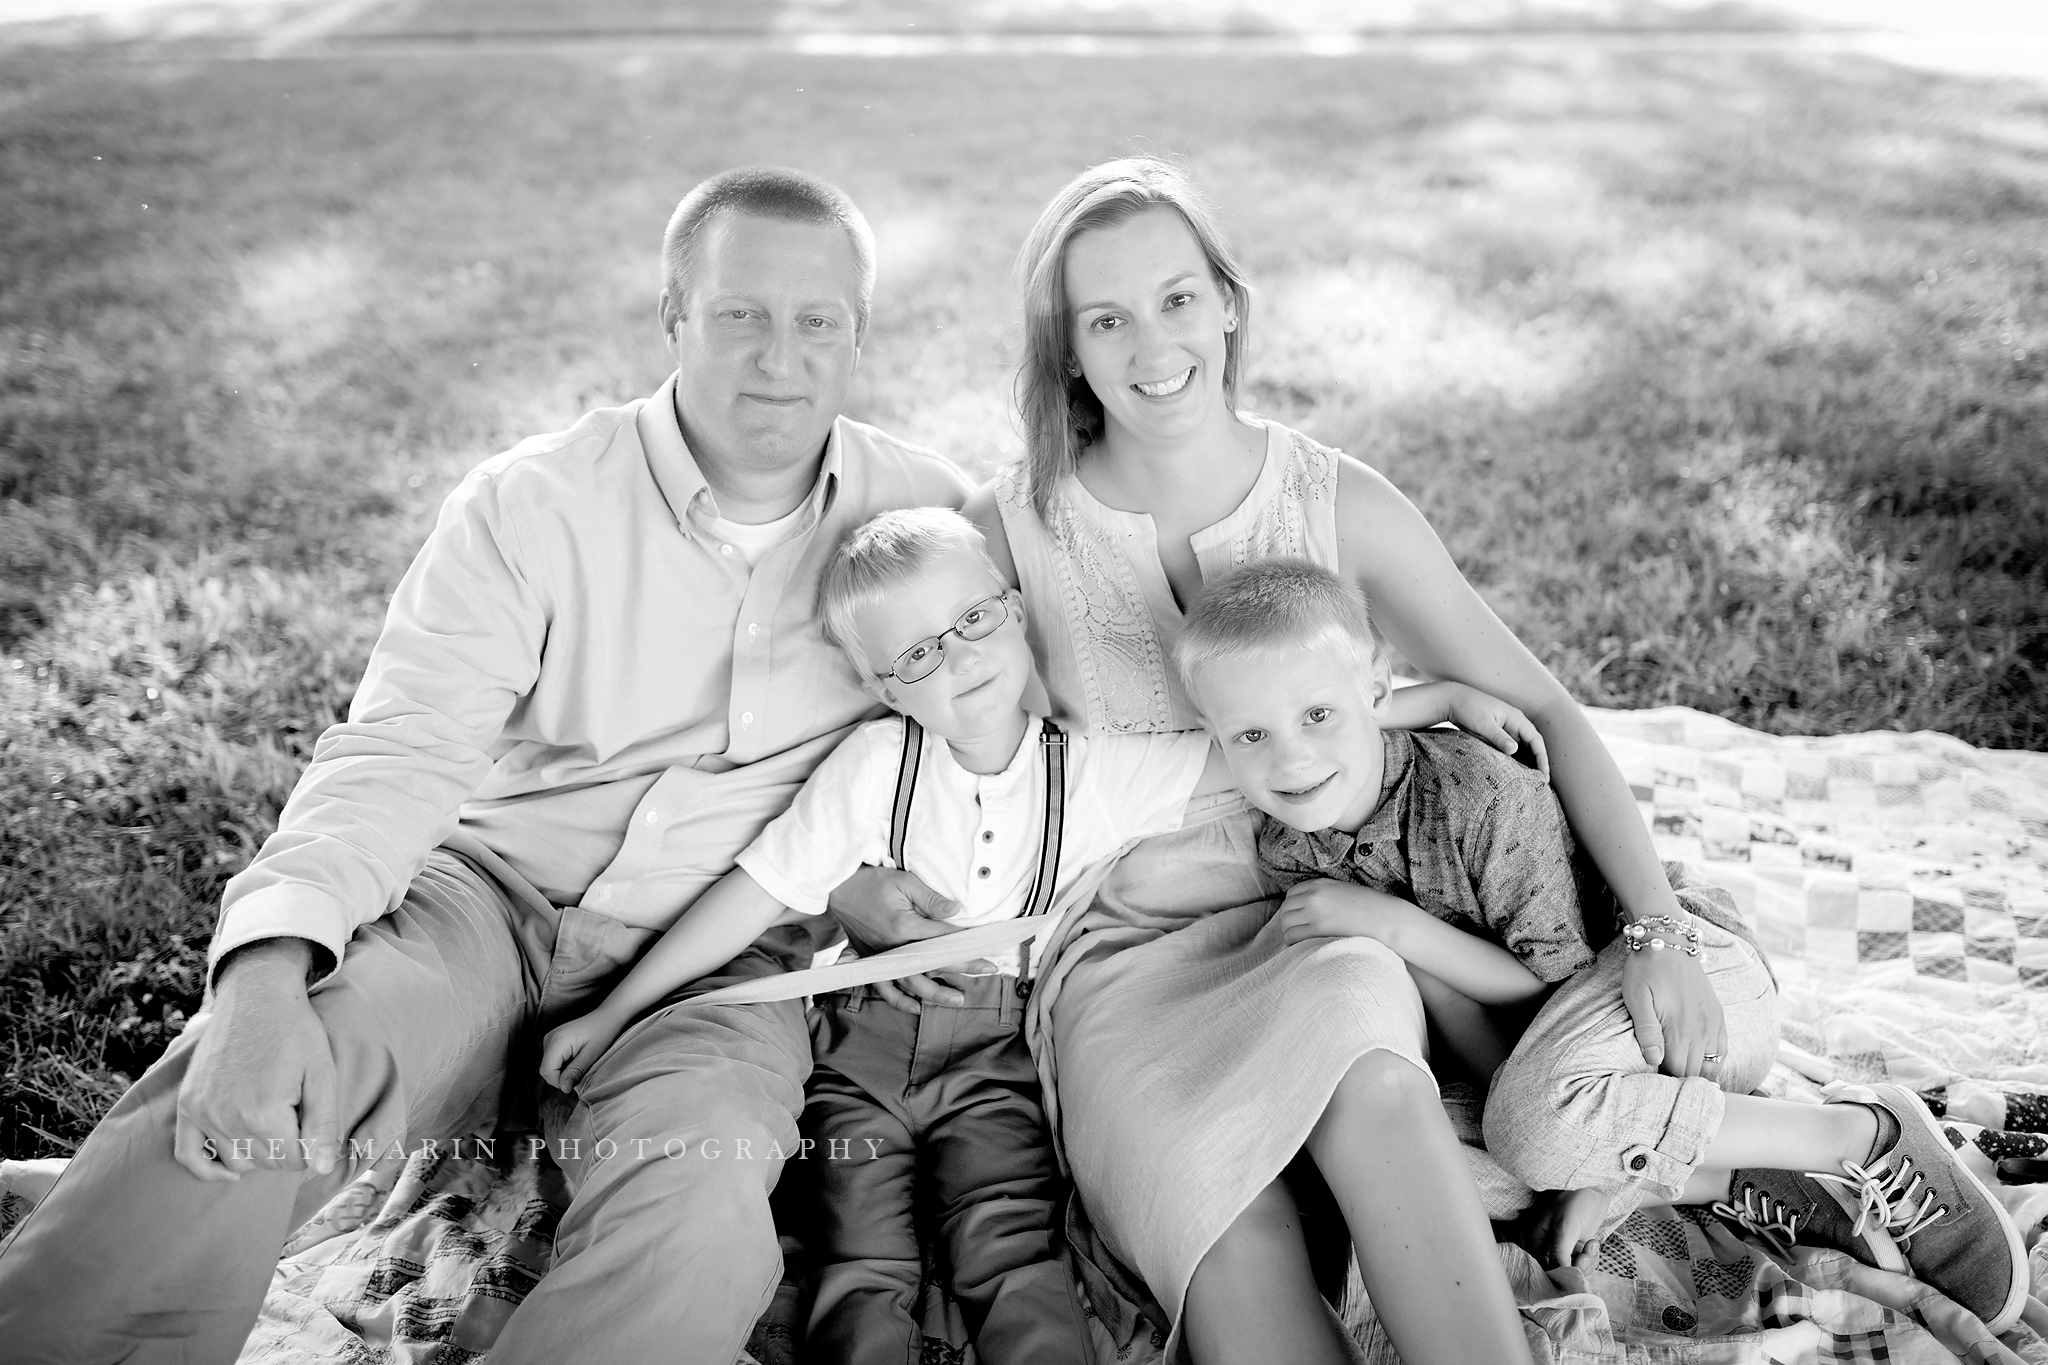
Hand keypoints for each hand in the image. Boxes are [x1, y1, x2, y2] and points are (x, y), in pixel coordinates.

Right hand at [173, 938, 339, 1181]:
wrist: (256, 995)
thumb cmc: (295, 1032)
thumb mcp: (322, 1074)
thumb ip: (323, 1125)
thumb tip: (321, 1169)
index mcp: (264, 1114)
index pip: (293, 1161)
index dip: (311, 1146)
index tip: (315, 1122)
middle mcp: (226, 1119)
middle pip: (265, 1161)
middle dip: (287, 1147)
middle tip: (296, 1113)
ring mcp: (202, 1112)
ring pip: (235, 1160)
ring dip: (257, 1151)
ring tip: (272, 1121)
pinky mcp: (187, 1104)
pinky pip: (187, 1153)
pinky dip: (207, 1168)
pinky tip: (231, 1171)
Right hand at [541, 1009, 625, 1092]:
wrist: (606, 1017)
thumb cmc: (603, 1033)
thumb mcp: (591, 1055)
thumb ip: (575, 1072)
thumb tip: (564, 1088)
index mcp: (557, 1041)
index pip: (546, 1071)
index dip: (559, 1082)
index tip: (576, 1080)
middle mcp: (549, 1038)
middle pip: (546, 1070)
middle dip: (562, 1077)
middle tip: (581, 1070)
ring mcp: (549, 1038)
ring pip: (549, 1066)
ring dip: (563, 1071)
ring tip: (581, 1061)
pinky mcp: (553, 1040)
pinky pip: (553, 1060)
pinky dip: (564, 1064)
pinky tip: (576, 1057)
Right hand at [826, 865, 988, 1014]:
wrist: (838, 888)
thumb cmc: (871, 882)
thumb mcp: (905, 882)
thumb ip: (931, 899)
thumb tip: (956, 911)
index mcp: (904, 927)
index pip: (943, 941)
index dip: (968, 948)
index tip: (987, 953)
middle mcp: (893, 948)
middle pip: (933, 965)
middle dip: (962, 970)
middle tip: (987, 972)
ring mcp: (881, 958)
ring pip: (911, 984)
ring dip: (935, 993)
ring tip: (957, 1000)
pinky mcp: (871, 962)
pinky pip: (884, 988)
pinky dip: (899, 1001)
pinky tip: (916, 1007)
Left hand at [1275, 879, 1410, 947]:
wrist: (1383, 918)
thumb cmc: (1368, 906)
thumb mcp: (1342, 891)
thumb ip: (1324, 895)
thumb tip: (1310, 908)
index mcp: (1319, 884)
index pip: (1291, 895)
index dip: (1292, 907)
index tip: (1297, 917)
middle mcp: (1313, 895)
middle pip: (1285, 908)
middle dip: (1288, 920)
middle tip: (1296, 931)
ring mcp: (1314, 911)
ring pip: (1285, 922)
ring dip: (1288, 932)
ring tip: (1298, 940)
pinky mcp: (1317, 928)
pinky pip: (1293, 936)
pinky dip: (1292, 942)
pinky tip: (1300, 946)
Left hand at [1439, 683, 1548, 779]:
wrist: (1453, 701)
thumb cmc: (1469, 708)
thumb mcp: (1483, 724)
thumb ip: (1499, 737)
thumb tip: (1515, 750)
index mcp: (1516, 718)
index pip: (1536, 740)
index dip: (1542, 758)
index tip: (1544, 775)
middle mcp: (1515, 724)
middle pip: (1533, 746)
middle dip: (1539, 763)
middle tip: (1542, 784)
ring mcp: (1507, 730)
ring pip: (1523, 749)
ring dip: (1528, 763)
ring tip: (1531, 782)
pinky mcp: (1498, 736)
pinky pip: (1511, 750)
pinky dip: (1516, 761)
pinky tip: (1515, 774)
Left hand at [1620, 936, 1726, 1077]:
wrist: (1668, 943)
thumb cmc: (1646, 971)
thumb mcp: (1637, 999)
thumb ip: (1647, 1032)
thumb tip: (1654, 1061)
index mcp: (1679, 1029)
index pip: (1677, 1071)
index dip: (1665, 1081)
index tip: (1653, 1083)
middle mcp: (1701, 1030)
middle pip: (1694, 1071)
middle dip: (1680, 1080)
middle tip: (1664, 1083)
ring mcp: (1712, 1023)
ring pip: (1712, 1065)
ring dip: (1698, 1074)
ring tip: (1682, 1078)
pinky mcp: (1717, 1015)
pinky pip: (1723, 1049)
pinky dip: (1715, 1063)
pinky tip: (1703, 1066)